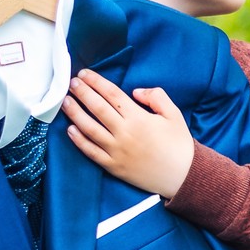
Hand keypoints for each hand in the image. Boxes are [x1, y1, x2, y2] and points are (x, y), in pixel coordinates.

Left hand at [61, 70, 194, 198]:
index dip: (96, 82)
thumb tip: (135, 91)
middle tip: (72, 83)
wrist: (183, 176)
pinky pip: (91, 152)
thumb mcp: (174, 114)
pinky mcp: (113, 166)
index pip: (112, 94)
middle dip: (82, 93)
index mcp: (139, 118)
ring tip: (66, 101)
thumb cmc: (179, 144)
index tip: (85, 74)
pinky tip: (70, 130)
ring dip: (75, 113)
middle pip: (97, 108)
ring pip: (89, 128)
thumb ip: (157, 97)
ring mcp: (116, 151)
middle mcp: (124, 133)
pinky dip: (79, 141)